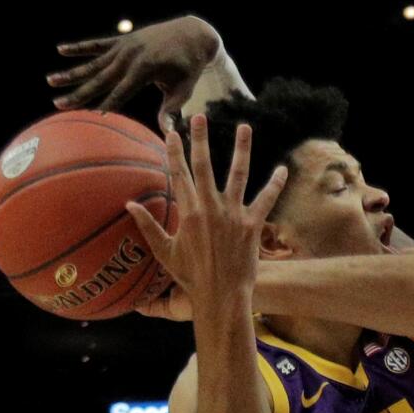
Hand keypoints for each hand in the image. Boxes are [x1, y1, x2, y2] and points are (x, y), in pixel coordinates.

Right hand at [46, 17, 221, 132]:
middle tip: (58, 104)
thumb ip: (171, 109)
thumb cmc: (189, 67)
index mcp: (145, 69)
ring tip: (50, 80)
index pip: (121, 92)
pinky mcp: (122, 41)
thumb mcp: (183, 89)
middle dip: (79, 93)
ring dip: (72, 72)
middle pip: (100, 79)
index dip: (105, 104)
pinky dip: (79, 48)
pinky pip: (97, 45)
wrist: (192, 33)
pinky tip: (60, 49)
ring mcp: (124, 47)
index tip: (88, 116)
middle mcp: (130, 56)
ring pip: (93, 63)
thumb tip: (167, 132)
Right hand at [126, 115, 286, 316]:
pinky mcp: (252, 224)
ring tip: (245, 127)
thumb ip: (149, 226)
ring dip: (242, 149)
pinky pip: (266, 199)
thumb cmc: (191, 277)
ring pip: (238, 174)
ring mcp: (233, 214)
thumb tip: (130, 205)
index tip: (171, 131)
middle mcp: (210, 208)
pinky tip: (283, 169)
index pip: (179, 174)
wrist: (221, 296)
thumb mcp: (165, 252)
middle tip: (200, 116)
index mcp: (188, 212)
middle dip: (201, 139)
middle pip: (204, 165)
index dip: (174, 151)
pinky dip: (275, 184)